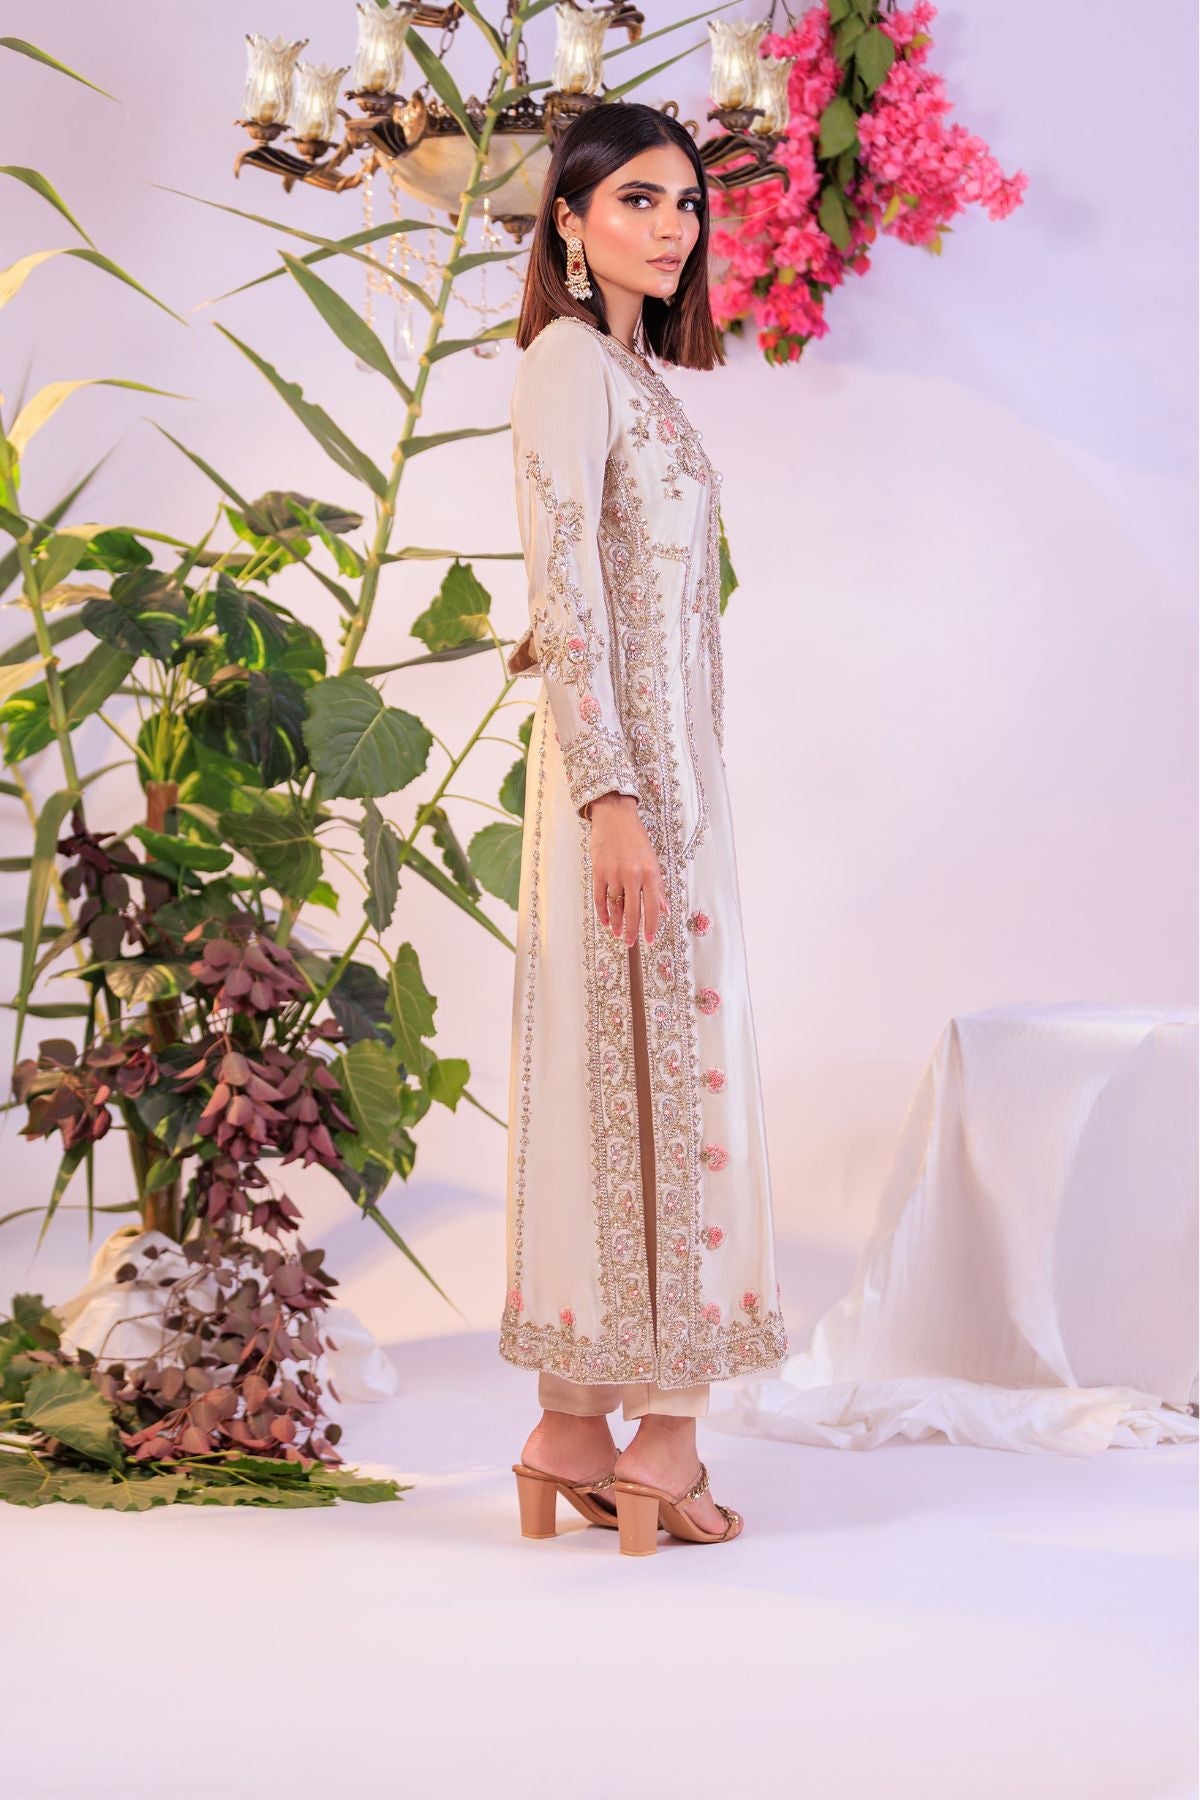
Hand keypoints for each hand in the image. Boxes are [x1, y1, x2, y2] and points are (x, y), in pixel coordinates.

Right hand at [587, 792, 667, 946]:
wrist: (615, 818)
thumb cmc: (636, 838)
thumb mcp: (653, 861)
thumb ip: (658, 888)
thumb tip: (664, 910)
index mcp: (650, 874)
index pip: (651, 908)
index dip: (651, 926)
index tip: (649, 939)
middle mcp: (632, 876)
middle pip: (632, 911)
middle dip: (632, 930)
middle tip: (631, 943)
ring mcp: (614, 874)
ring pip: (615, 907)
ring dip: (616, 923)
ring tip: (618, 934)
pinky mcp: (598, 872)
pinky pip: (600, 898)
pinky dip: (602, 912)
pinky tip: (606, 921)